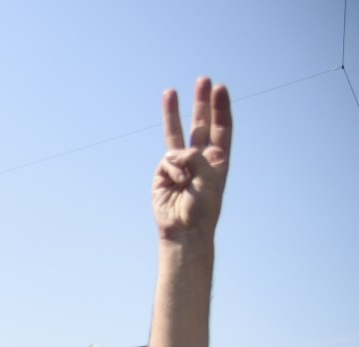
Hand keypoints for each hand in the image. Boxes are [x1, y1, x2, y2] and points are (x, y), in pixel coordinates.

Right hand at [153, 77, 230, 243]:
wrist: (183, 230)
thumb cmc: (202, 207)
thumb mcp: (207, 177)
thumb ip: (193, 156)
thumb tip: (172, 154)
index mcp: (218, 160)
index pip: (221, 128)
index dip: (220, 108)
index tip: (219, 88)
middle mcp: (199, 159)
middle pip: (200, 124)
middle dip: (201, 102)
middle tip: (203, 80)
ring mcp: (179, 165)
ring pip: (176, 133)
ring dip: (173, 112)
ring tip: (170, 91)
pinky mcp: (162, 174)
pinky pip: (167, 160)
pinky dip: (172, 170)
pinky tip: (176, 184)